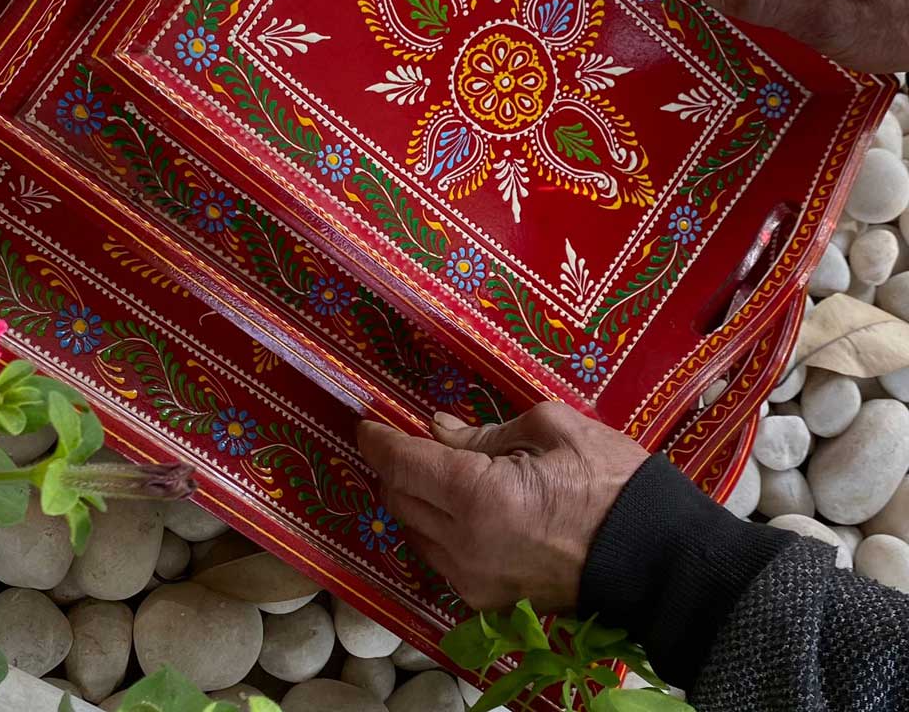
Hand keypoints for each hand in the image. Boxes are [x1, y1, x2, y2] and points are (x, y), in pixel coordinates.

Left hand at [357, 403, 647, 612]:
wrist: (657, 558)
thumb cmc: (610, 480)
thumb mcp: (549, 428)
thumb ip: (481, 433)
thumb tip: (436, 430)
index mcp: (477, 495)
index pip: (401, 464)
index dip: (378, 439)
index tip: (367, 422)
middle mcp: (463, 545)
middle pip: (399, 498)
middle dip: (395, 465)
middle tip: (406, 437)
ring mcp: (473, 580)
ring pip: (414, 531)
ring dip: (414, 498)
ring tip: (434, 468)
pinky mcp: (488, 601)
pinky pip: (440, 557)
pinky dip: (436, 528)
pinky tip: (457, 505)